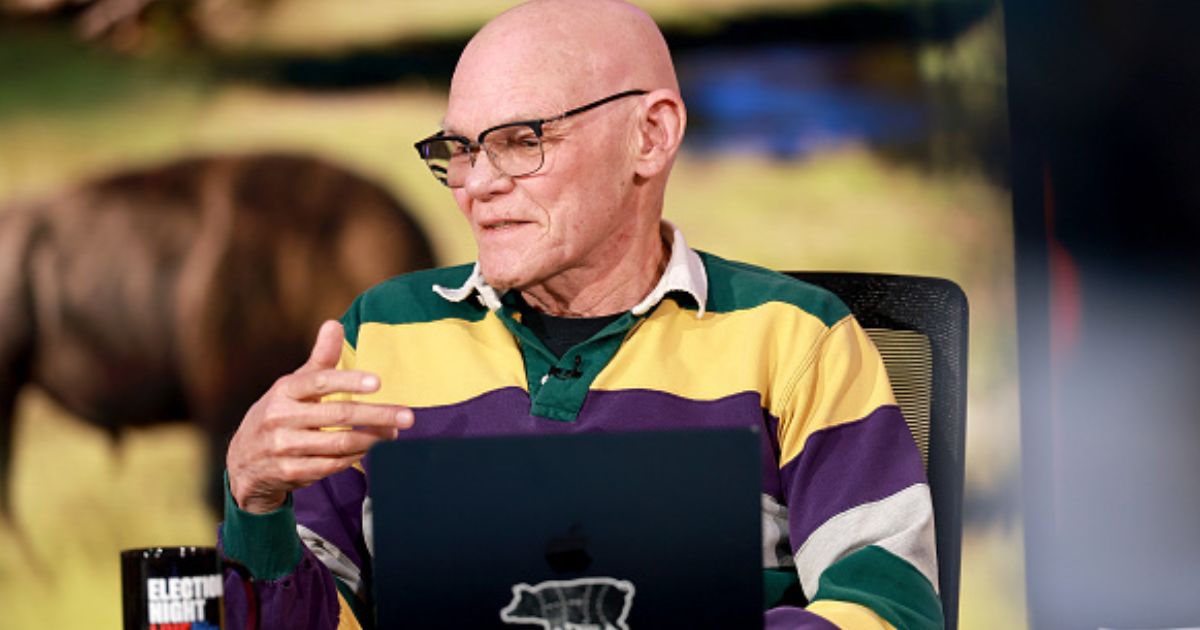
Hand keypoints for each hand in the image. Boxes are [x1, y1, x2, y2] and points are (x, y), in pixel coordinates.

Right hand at [226, 320, 412, 513]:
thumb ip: (320, 358)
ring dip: (372, 440)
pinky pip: (331, 466)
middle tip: (408, 417)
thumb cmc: (279, 414)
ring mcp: (284, 447)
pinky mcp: (290, 472)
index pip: (320, 381)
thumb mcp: (293, 385)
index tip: (378, 383)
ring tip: (393, 433)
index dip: (350, 382)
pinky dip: (354, 458)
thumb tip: (334, 324)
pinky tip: (370, 450)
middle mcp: (281, 418)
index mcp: (285, 391)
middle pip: (338, 416)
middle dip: (377, 416)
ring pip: (338, 445)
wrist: (244, 461)